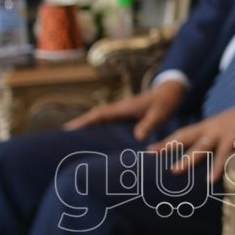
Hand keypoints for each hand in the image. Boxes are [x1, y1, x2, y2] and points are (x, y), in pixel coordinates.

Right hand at [65, 78, 187, 139]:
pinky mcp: (127, 116)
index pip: (99, 114)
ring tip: (73, 144)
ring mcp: (123, 112)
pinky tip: (97, 142)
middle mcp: (120, 109)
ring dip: (88, 129)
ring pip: (101, 121)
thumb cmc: (166, 101)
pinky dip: (100, 130)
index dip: (83, 122)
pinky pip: (110, 124)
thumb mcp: (161, 113)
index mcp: (123, 108)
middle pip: (94, 118)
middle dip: (79, 127)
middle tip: (62, 140)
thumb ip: (150, 123)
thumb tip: (138, 138)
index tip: (67, 130)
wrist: (173, 90)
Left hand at [148, 104, 234, 182]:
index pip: (182, 134)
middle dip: (169, 146)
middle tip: (152, 154)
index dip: (166, 142)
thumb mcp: (225, 129)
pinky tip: (212, 180)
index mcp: (207, 127)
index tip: (149, 151)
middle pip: (186, 137)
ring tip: (175, 171)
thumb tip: (203, 158)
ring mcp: (221, 134)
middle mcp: (210, 130)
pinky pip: (224, 156)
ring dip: (188, 159)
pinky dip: (217, 167)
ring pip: (201, 147)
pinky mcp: (234, 139)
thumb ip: (214, 142)